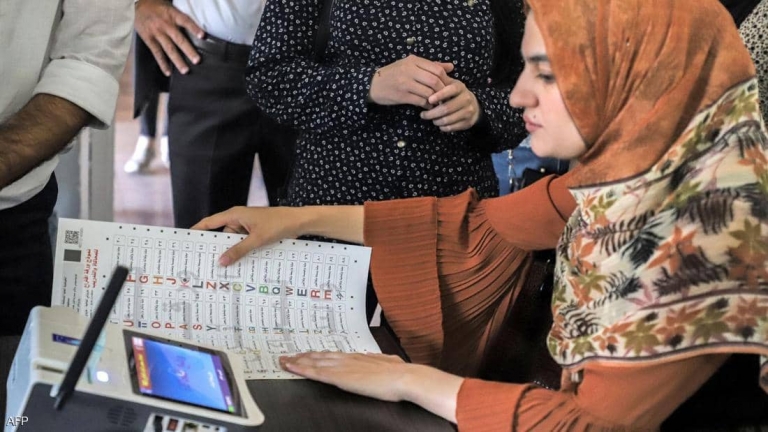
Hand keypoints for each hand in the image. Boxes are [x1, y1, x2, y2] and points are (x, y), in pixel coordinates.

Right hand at [135, 0, 203, 75]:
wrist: (137, 4)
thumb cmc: (158, 7)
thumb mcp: (170, 8)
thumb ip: (180, 19)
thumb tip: (196, 32)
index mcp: (172, 15)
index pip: (185, 21)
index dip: (194, 28)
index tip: (203, 36)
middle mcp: (165, 24)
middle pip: (178, 38)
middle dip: (188, 50)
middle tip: (197, 60)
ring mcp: (156, 32)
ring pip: (168, 48)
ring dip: (177, 60)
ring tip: (185, 70)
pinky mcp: (148, 39)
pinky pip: (156, 53)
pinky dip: (162, 63)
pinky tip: (168, 72)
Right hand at [191, 206, 306, 265]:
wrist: (298, 222)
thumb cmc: (278, 225)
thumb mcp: (257, 240)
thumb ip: (239, 250)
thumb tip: (221, 262)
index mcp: (235, 214)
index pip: (210, 222)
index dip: (197, 230)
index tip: (185, 239)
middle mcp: (238, 219)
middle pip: (220, 234)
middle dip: (214, 247)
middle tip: (203, 262)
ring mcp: (247, 226)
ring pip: (232, 241)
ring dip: (230, 251)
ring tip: (221, 268)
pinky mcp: (255, 232)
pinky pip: (242, 243)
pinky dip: (240, 251)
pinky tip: (238, 263)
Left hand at [280, 351, 463, 421]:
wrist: (402, 377)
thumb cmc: (399, 373)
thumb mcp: (389, 363)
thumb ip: (380, 361)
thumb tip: (379, 359)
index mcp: (358, 357)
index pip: (333, 355)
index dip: (319, 354)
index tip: (309, 354)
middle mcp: (346, 359)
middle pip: (319, 356)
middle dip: (303, 356)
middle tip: (289, 355)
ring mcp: (341, 366)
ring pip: (313, 362)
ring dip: (297, 361)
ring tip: (284, 360)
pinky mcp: (339, 377)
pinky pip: (314, 372)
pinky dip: (300, 369)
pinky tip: (290, 368)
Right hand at [368, 55, 454, 108]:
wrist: (372, 84)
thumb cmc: (394, 74)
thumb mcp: (410, 65)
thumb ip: (431, 65)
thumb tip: (451, 67)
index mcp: (413, 60)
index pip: (437, 69)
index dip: (445, 79)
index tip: (448, 86)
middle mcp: (409, 70)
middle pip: (435, 80)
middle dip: (442, 90)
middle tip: (444, 96)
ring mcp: (405, 83)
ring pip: (428, 92)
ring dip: (435, 99)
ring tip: (437, 102)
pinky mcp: (401, 95)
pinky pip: (420, 101)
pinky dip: (427, 105)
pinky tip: (428, 107)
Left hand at [420, 78, 480, 131]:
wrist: (473, 105)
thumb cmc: (455, 94)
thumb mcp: (450, 84)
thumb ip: (440, 81)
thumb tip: (427, 80)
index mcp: (460, 87)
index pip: (451, 90)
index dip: (439, 95)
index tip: (429, 100)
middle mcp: (466, 99)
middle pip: (446, 108)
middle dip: (432, 113)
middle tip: (423, 115)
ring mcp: (468, 111)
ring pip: (448, 119)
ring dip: (436, 121)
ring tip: (431, 119)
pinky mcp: (467, 122)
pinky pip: (451, 127)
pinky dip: (442, 127)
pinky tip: (439, 124)